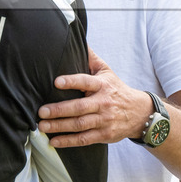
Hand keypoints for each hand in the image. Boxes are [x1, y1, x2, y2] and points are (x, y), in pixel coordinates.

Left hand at [36, 48, 153, 147]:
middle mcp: (103, 103)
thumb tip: (77, 39)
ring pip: (80, 125)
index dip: (71, 81)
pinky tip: (54, 141)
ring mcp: (104, 120)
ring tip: (42, 126)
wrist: (139, 113)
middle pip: (80, 107)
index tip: (56, 82)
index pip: (86, 81)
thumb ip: (91, 58)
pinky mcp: (104, 135)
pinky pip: (84, 139)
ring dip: (60, 126)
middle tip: (41, 111)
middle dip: (59, 110)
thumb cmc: (116, 89)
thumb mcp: (106, 71)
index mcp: (102, 85)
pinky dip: (68, 141)